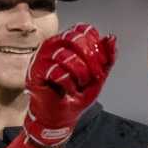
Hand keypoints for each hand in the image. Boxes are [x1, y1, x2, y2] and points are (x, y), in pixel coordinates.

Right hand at [25, 25, 116, 147]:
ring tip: (80, 85)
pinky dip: (69, 84)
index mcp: (67, 42)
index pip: (84, 30)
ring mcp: (42, 57)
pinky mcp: (36, 72)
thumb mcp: (97, 76)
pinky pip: (57, 72)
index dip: (96, 46)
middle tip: (95, 75)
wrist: (59, 117)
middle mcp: (53, 45)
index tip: (102, 64)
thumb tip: (111, 38)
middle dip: (91, 58)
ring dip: (80, 74)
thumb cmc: (74, 95)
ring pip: (66, 56)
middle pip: (75, 39)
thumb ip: (107, 58)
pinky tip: (69, 90)